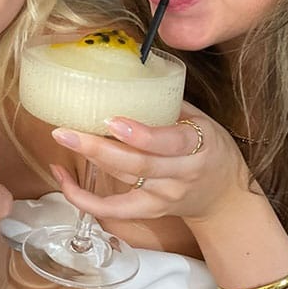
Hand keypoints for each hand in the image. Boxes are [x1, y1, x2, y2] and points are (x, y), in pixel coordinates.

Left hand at [50, 106, 251, 222]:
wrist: (225, 196)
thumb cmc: (210, 148)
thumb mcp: (200, 120)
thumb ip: (166, 104)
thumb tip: (125, 75)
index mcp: (198, 145)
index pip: (169, 142)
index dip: (140, 134)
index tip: (112, 120)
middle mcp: (181, 174)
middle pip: (138, 165)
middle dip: (99, 148)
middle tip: (66, 130)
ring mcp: (165, 197)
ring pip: (123, 183)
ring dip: (88, 166)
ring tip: (62, 145)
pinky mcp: (151, 212)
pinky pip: (115, 210)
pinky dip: (85, 199)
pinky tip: (64, 180)